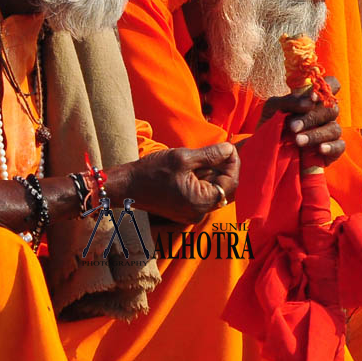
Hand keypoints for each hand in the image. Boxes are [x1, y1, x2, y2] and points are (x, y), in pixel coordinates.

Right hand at [125, 144, 239, 223]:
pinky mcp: (185, 209)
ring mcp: (192, 212)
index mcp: (200, 202)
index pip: (230, 183)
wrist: (127, 186)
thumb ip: (210, 155)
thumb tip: (229, 149)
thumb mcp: (183, 158)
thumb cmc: (152, 171)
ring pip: (214, 189)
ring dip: (213, 172)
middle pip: (224, 188)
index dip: (233, 163)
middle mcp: (199, 212)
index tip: (229, 147)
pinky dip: (203, 178)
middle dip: (224, 167)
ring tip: (205, 156)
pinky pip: (202, 193)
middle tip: (221, 149)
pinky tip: (195, 166)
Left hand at [259, 77, 344, 164]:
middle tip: (293, 127)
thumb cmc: (271, 122)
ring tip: (298, 141)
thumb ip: (289, 101)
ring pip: (334, 129)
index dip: (327, 88)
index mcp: (314, 98)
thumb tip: (309, 103)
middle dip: (311, 118)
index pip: (331, 85)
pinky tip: (320, 149)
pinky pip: (339, 146)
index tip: (312, 98)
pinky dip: (331, 147)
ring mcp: (329, 131)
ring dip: (316, 134)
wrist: (264, 149)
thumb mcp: (273, 107)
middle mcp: (324, 113)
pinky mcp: (332, 150)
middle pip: (331, 110)